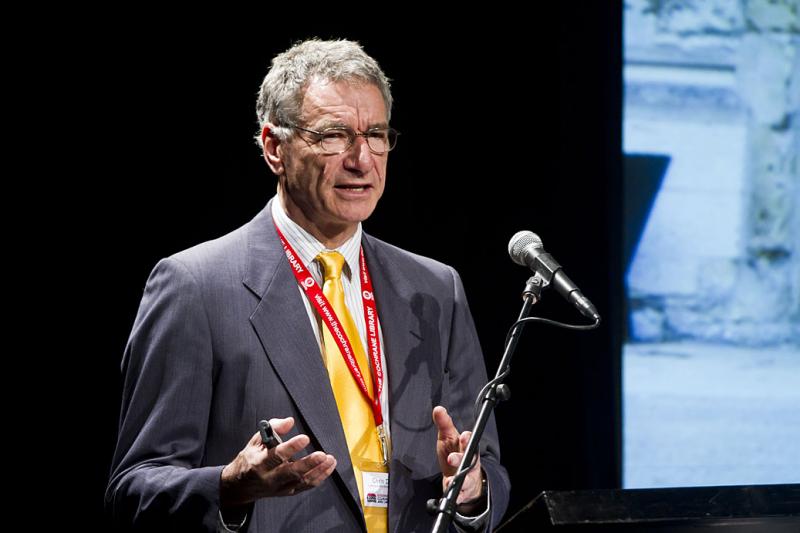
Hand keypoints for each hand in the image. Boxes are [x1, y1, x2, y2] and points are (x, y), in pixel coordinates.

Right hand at [220, 417, 336, 506]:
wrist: (240, 486)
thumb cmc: (249, 459)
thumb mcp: (255, 441)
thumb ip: (272, 428)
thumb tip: (289, 421)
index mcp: (259, 463)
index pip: (276, 456)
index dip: (291, 447)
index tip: (305, 438)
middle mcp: (269, 478)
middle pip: (291, 472)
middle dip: (308, 463)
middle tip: (322, 454)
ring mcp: (279, 487)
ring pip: (301, 481)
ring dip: (318, 471)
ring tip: (330, 460)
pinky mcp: (286, 492)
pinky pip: (305, 487)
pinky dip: (318, 478)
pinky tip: (327, 468)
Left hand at [432, 406, 486, 515]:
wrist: (463, 476)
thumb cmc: (455, 453)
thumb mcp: (448, 438)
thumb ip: (444, 424)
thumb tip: (438, 409)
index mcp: (466, 446)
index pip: (469, 441)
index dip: (467, 439)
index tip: (464, 436)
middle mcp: (470, 461)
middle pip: (469, 459)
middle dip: (461, 458)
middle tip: (451, 458)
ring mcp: (468, 476)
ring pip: (467, 478)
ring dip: (459, 478)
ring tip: (450, 479)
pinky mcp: (464, 490)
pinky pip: (461, 493)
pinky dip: (456, 493)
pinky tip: (450, 490)